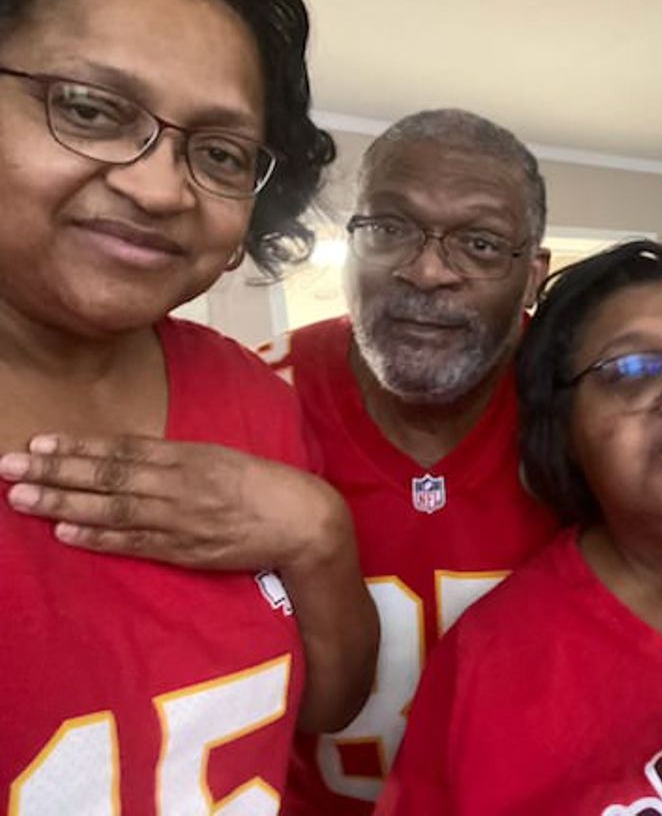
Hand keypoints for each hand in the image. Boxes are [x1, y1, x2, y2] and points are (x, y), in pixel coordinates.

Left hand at [0, 433, 341, 572]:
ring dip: (65, 503)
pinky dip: (99, 539)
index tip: (40, 441)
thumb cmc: (261, 485)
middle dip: (56, 471)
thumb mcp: (218, 458)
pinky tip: (66, 534)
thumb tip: (127, 456)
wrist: (302, 521)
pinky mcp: (186, 550)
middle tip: (10, 466)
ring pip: (113, 509)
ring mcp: (181, 519)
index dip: (79, 447)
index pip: (122, 450)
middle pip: (108, 477)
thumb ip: (173, 459)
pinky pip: (135, 543)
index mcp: (188, 456)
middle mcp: (179, 484)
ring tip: (23, 497)